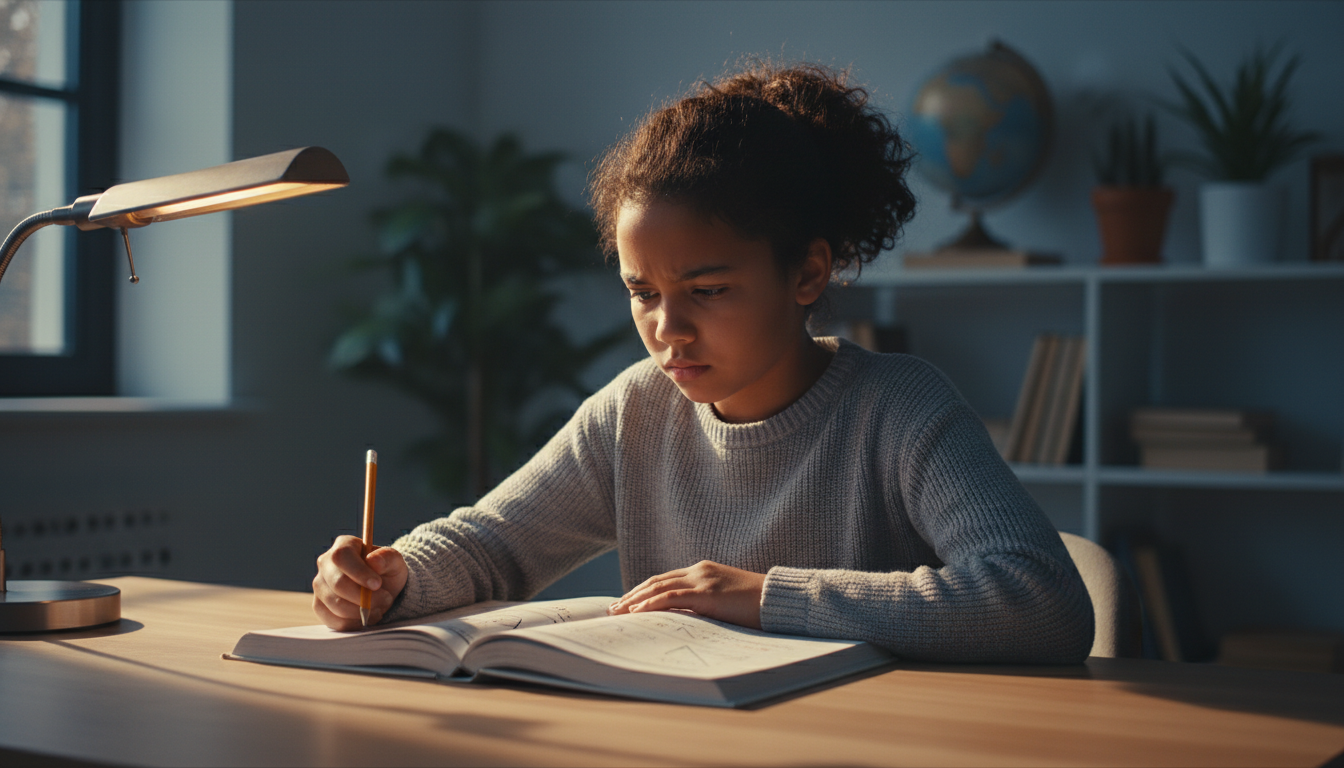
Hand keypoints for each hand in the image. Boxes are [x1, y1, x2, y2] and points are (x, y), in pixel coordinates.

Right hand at [312, 535, 407, 629]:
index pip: (342, 556)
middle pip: (337, 583)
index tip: (377, 584)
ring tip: (379, 607)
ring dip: (361, 611)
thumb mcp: (394, 562)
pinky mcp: (319, 606)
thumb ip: (387, 558)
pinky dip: (353, 622)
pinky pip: (333, 620)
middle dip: (364, 597)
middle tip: (386, 599)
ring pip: (335, 604)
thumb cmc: (386, 571)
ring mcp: (320, 585)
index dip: (358, 572)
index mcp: (343, 545)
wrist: (382, 590)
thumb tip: (373, 561)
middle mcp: (325, 563)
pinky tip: (366, 617)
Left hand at [607, 560, 764, 629]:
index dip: (642, 591)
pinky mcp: (708, 594)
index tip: (625, 603)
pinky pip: (672, 598)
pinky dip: (651, 605)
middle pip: (655, 582)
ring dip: (635, 601)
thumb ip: (705, 603)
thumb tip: (685, 620)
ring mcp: (703, 581)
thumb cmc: (757, 604)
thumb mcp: (726, 600)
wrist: (779, 598)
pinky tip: (637, 613)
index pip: (664, 580)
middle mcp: (698, 571)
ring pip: (658, 588)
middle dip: (631, 596)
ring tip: (617, 612)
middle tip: (613, 609)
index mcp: (702, 571)